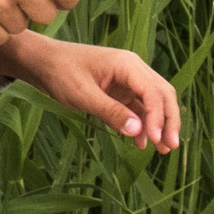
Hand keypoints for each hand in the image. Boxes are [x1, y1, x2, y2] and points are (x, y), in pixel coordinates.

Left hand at [0, 32, 180, 153]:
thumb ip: (110, 112)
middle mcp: (133, 69)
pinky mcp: (120, 90)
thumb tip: (138, 131)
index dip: (159, 117)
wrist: (42, 62)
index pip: (153, 92)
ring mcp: (128, 79)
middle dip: (169, 121)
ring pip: (153, 102)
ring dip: (159, 124)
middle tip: (170, 147)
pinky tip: (140, 143)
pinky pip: (139, 107)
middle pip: (162, 95)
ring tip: (161, 150)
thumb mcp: (82, 95)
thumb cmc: (60, 73)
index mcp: (126, 64)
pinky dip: (143, 124)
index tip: (156, 140)